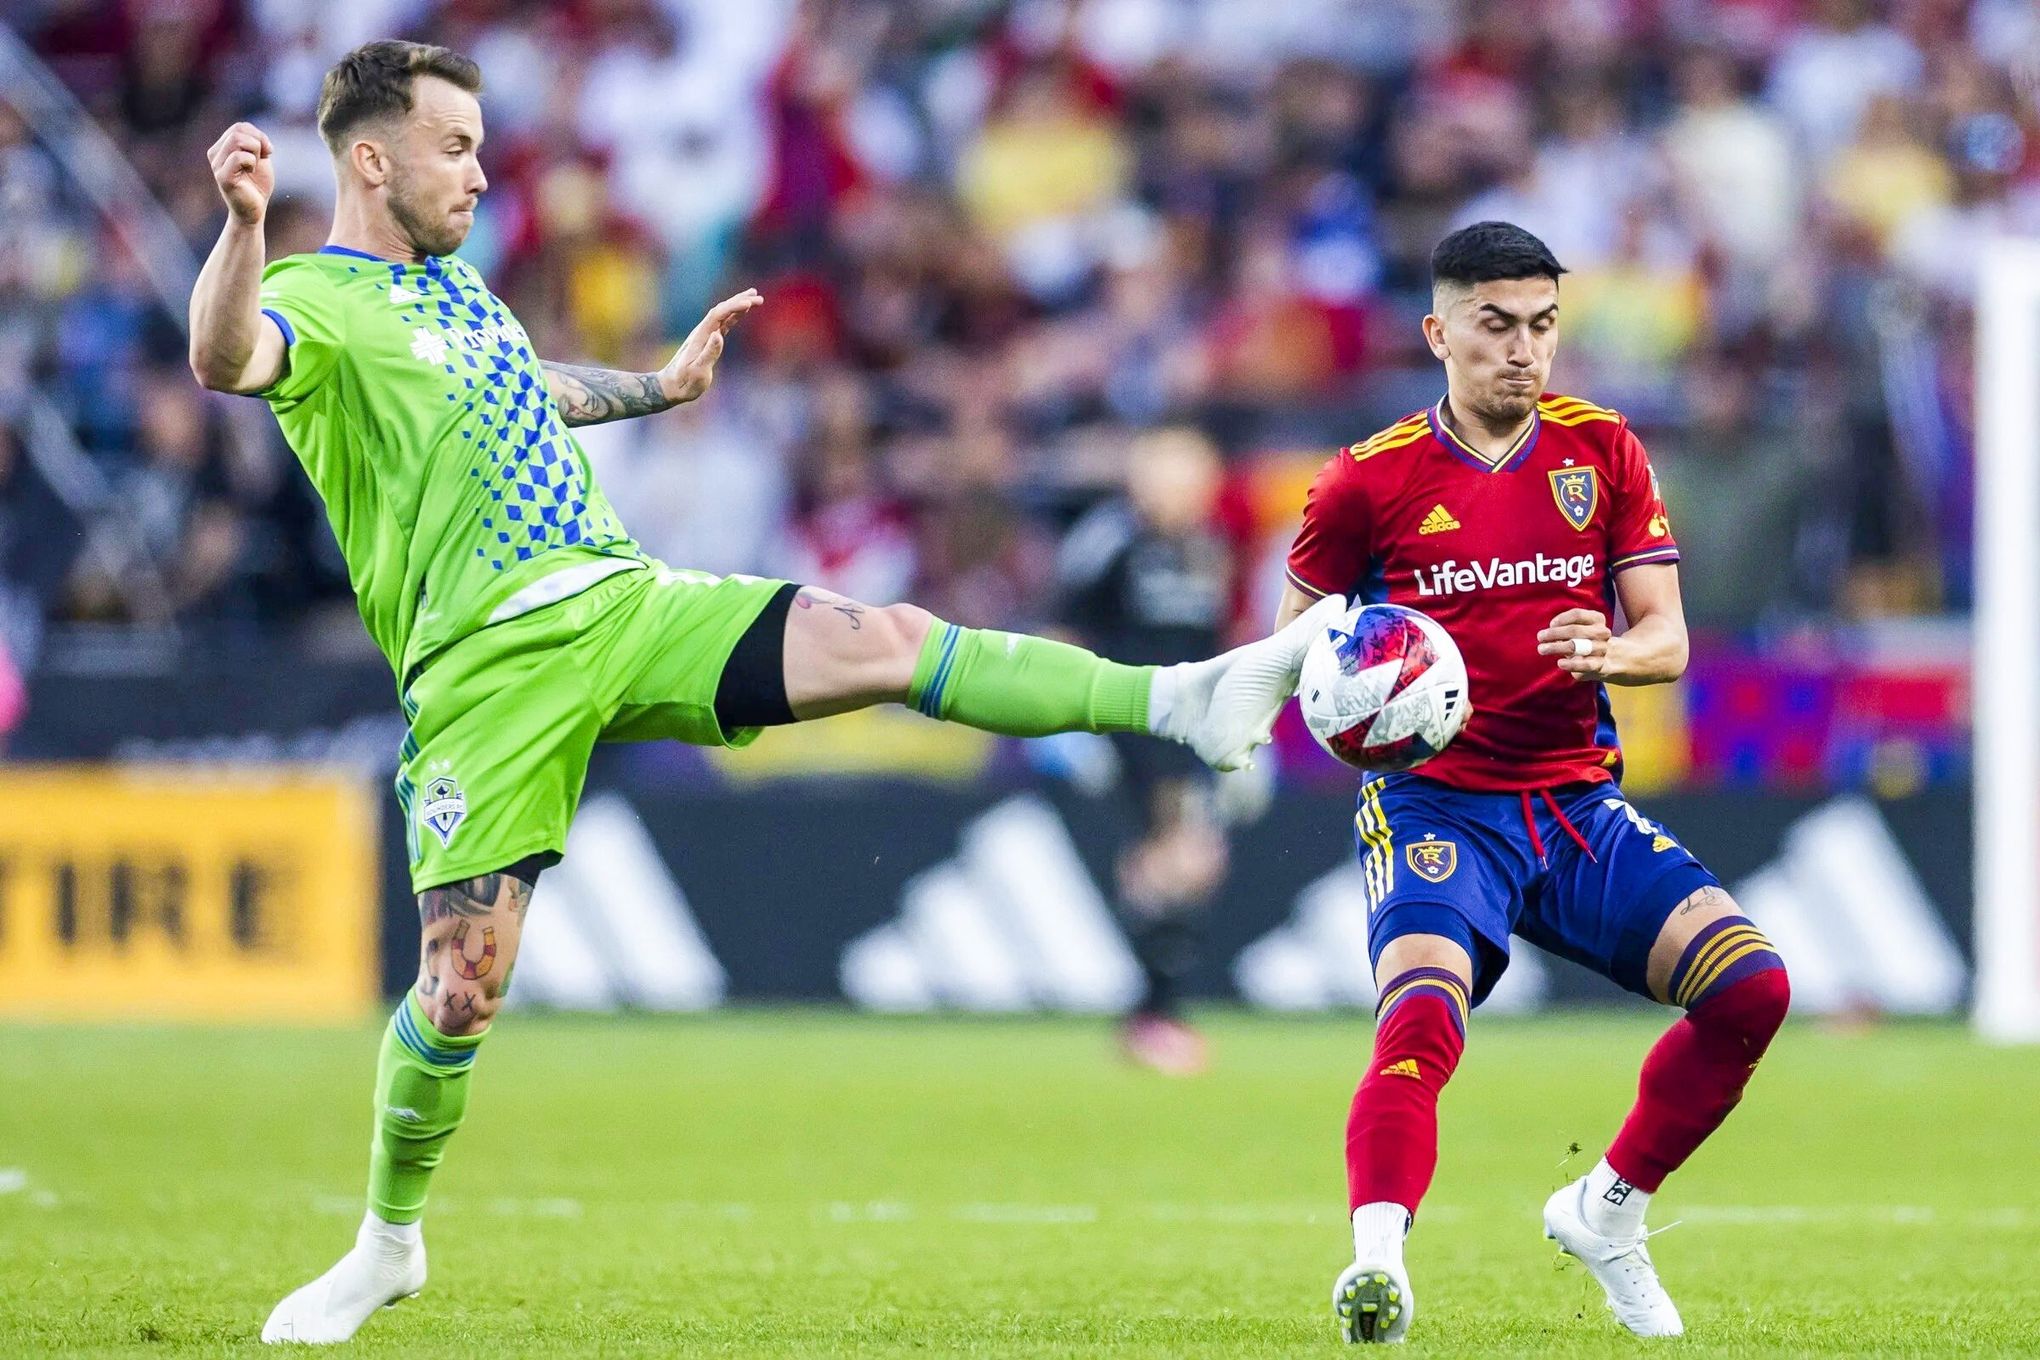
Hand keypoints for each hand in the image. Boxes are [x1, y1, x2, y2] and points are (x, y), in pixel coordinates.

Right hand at [208, 122, 273, 225]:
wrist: (255, 210)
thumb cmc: (257, 184)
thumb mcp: (259, 158)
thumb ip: (255, 141)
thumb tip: (257, 136)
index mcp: (222, 147)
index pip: (240, 127)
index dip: (259, 136)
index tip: (266, 152)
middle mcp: (215, 154)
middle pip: (239, 130)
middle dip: (258, 143)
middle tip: (262, 159)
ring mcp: (216, 164)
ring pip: (238, 140)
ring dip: (255, 152)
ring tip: (253, 166)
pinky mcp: (222, 176)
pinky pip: (238, 157)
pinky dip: (251, 162)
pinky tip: (250, 172)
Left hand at [657, 289, 763, 403]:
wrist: (671, 385)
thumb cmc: (685, 382)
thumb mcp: (698, 371)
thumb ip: (709, 353)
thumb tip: (719, 335)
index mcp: (700, 337)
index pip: (718, 315)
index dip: (733, 307)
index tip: (749, 303)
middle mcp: (702, 332)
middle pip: (721, 310)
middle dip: (738, 301)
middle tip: (757, 296)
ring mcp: (705, 335)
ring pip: (723, 314)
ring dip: (737, 305)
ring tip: (754, 298)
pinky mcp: (708, 341)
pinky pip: (723, 323)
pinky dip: (734, 316)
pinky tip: (742, 312)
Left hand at [1537, 608, 1613, 681]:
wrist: (1602, 660)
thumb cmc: (1582, 640)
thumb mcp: (1578, 629)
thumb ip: (1565, 628)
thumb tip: (1547, 633)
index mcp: (1597, 619)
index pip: (1577, 614)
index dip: (1561, 619)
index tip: (1551, 624)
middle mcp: (1602, 632)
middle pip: (1574, 630)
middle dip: (1554, 633)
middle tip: (1540, 637)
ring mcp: (1601, 649)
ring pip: (1576, 646)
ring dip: (1556, 647)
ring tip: (1542, 649)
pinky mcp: (1599, 664)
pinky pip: (1585, 664)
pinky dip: (1571, 664)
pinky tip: (1560, 663)